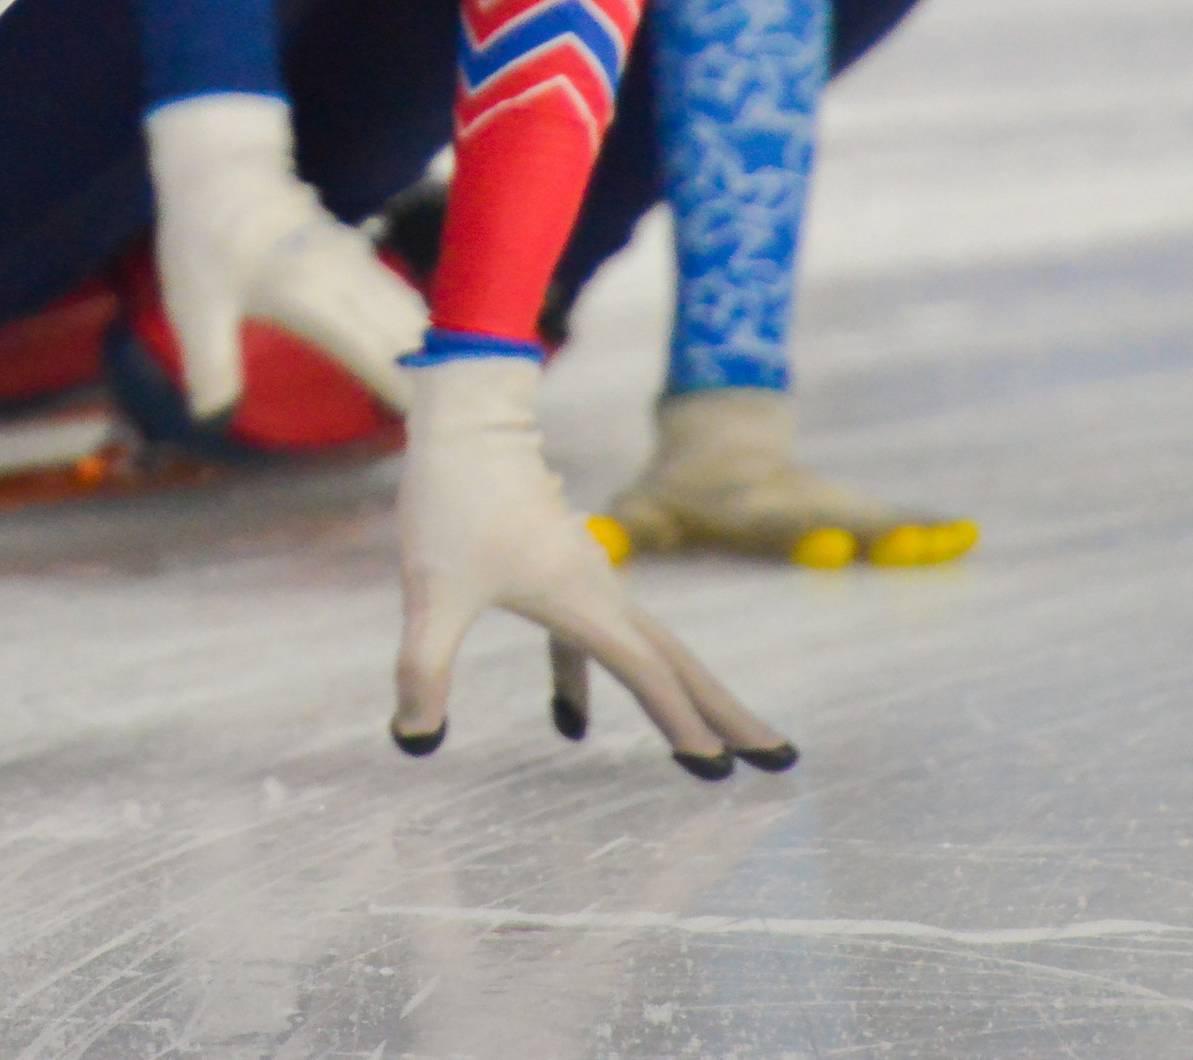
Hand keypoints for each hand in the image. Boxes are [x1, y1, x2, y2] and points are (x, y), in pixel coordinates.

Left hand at [146, 91, 428, 417]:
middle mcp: (344, 276)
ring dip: (430, 351)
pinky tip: (424, 352)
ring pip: (410, 309)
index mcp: (308, 295)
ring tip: (449, 398)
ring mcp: (355, 258)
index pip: (372, 350)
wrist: (218, 167)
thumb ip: (210, 365)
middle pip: (405, 332)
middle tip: (449, 425)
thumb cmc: (203, 239)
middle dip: (431, 379)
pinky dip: (417, 325)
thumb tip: (214, 419)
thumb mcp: (193, 306)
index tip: (428, 426)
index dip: (402, 389)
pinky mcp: (357, 249)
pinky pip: (400, 292)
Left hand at [392, 355, 795, 776]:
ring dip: (680, 696)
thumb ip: (422, 666)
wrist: (465, 419)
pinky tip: (565, 722)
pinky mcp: (557, 568)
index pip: (649, 675)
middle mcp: (600, 590)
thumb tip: (413, 742)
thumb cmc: (453, 498)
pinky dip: (586, 678)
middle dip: (727, 713)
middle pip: (679, 661)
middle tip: (781, 760)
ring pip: (647, 647)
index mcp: (585, 601)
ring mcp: (584, 576)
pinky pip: (588, 638)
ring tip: (713, 747)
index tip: (721, 773)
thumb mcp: (430, 589)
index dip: (682, 725)